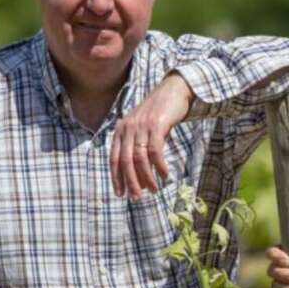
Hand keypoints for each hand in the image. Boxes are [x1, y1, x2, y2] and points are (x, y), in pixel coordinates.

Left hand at [110, 73, 193, 198]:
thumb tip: (139, 173)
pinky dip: (159, 166)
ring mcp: (142, 126)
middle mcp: (128, 128)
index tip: (121, 194)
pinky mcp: (157, 125)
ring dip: (147, 177)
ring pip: (140, 159)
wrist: (173, 90)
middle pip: (126, 162)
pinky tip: (164, 175)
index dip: (116, 178)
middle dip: (131, 182)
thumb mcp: (142, 127)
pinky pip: (155, 151)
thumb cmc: (159, 112)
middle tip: (137, 197)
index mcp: (121, 130)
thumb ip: (136, 145)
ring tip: (153, 189)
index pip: (114, 158)